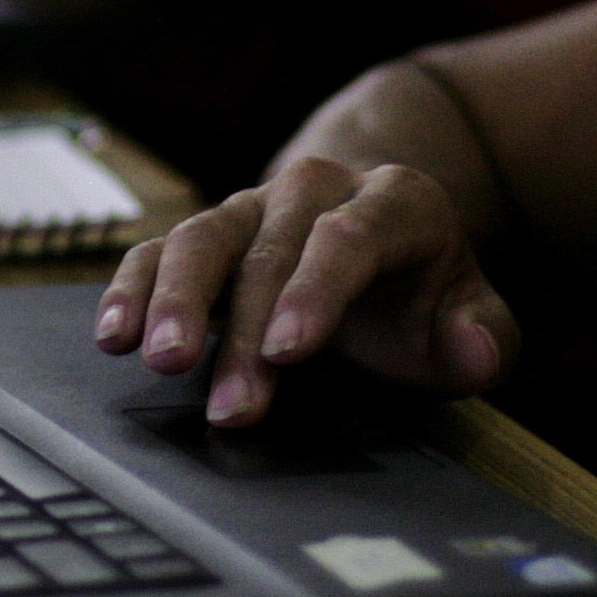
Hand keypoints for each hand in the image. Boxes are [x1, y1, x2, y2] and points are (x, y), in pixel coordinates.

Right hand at [95, 158, 518, 426]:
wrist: (381, 235)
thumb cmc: (424, 292)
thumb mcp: (471, 316)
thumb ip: (483, 338)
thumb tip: (473, 350)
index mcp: (395, 202)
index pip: (350, 238)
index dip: (317, 292)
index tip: (291, 351)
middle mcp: (317, 191)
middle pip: (271, 250)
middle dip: (246, 331)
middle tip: (230, 405)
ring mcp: (255, 206)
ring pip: (206, 236)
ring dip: (177, 300)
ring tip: (158, 357)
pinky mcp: (210, 232)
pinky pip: (160, 249)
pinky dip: (133, 287)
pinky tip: (114, 332)